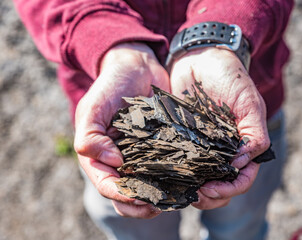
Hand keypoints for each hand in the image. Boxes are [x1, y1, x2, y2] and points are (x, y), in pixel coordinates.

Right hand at [74, 43, 169, 217]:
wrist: (137, 66)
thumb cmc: (110, 84)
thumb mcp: (93, 107)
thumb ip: (91, 136)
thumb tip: (113, 163)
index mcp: (99, 155)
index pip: (107, 184)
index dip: (121, 195)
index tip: (139, 198)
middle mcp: (121, 160)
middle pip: (128, 193)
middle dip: (142, 204)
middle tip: (159, 205)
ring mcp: (142, 155)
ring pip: (149, 186)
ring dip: (160, 197)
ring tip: (175, 199)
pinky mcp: (162, 146)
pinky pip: (167, 168)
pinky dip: (174, 178)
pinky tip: (187, 181)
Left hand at [170, 47, 269, 209]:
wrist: (199, 57)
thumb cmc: (228, 77)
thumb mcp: (248, 103)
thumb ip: (254, 134)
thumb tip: (241, 164)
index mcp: (243, 146)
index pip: (242, 178)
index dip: (230, 188)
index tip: (210, 188)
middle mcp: (223, 151)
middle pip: (221, 186)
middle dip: (210, 196)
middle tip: (193, 196)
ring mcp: (201, 147)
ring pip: (200, 180)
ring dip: (192, 191)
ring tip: (178, 192)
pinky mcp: (182, 140)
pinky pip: (180, 164)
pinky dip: (175, 175)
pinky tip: (165, 179)